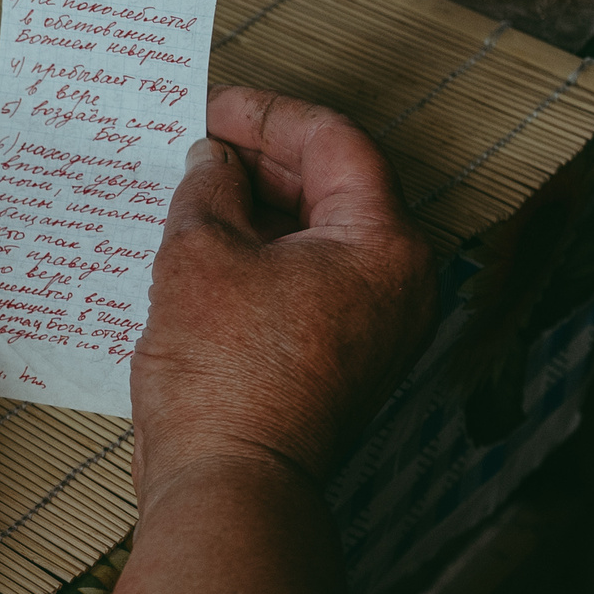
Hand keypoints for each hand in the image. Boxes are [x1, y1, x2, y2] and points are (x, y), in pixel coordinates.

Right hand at [131, 85, 434, 508]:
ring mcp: (375, 327)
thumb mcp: (200, 253)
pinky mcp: (342, 359)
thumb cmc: (224, 378)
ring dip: (259, 209)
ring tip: (195, 192)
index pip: (336, 143)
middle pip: (336, 188)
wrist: (229, 484)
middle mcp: (398, 284)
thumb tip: (212, 161)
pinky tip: (208, 249)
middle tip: (201, 144)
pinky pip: (308, 282)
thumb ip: (209, 187)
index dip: (268, 115)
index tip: (214, 109)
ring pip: (319, 237)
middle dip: (264, 160)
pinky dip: (263, 256)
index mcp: (384, 245)